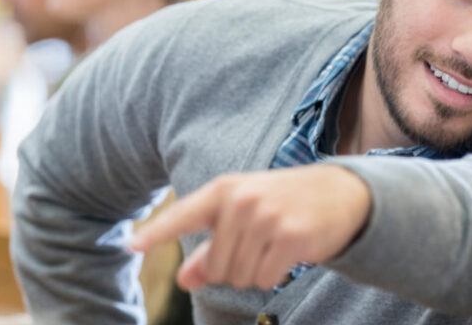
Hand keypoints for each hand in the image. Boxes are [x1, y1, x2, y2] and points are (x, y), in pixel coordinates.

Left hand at [128, 165, 371, 290]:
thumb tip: (184, 280)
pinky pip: (265, 278)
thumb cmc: (283, 205)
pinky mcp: (289, 236)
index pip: (183, 215)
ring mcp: (265, 218)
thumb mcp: (242, 218)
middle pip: (217, 266)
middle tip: (259, 245)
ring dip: (256, 272)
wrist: (340, 193)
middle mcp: (241, 201)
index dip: (156, 233)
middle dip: (234, 268)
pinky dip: (274, 275)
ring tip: (275, 245)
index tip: (131, 245)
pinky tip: (289, 253)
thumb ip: (211, 249)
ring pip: (240, 275)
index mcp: (224, 191)